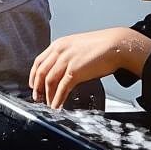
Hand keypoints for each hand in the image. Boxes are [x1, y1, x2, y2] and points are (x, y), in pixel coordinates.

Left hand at [30, 28, 150, 108]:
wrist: (116, 45)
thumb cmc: (101, 47)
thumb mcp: (78, 47)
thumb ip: (68, 56)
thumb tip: (64, 69)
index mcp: (59, 44)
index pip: (39, 60)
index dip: (34, 74)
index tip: (33, 84)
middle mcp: (60, 51)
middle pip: (41, 71)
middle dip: (37, 87)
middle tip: (37, 98)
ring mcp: (67, 60)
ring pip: (49, 80)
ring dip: (47, 95)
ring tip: (48, 104)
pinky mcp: (75, 71)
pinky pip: (62, 87)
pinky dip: (58, 98)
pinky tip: (57, 105)